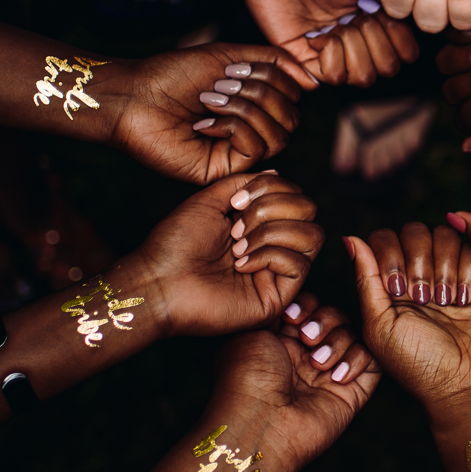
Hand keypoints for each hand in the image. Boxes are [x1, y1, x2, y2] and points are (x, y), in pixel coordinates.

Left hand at [108, 45, 307, 183]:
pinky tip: (202, 125)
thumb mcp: (230, 56)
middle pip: (293, 117)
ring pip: (280, 134)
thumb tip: (314, 80)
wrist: (135, 96)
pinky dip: (233, 127)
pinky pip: (256, 149)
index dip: (273, 77)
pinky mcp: (225, 171)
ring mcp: (239, 153)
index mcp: (256, 106)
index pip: (295, 96)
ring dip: (244, 108)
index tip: (234, 69)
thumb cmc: (174, 75)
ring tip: (209, 101)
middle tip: (220, 86)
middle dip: (259, 93)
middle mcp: (252, 131)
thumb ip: (275, 61)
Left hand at [131, 171, 319, 336]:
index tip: (234, 203)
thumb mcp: (211, 199)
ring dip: (271, 233)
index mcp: (259, 224)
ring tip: (237, 247)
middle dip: (272, 209)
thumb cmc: (176, 244)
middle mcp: (273, 246)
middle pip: (309, 210)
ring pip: (312, 236)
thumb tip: (277, 174)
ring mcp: (277, 273)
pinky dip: (268, 256)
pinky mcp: (278, 298)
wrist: (158, 282)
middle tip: (236, 226)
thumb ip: (245, 183)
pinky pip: (299, 264)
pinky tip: (241, 266)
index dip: (271, 188)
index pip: (295, 194)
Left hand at [204, 302, 378, 471]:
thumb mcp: (250, 332)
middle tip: (306, 338)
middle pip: (336, 317)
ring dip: (338, 342)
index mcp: (280, 341)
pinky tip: (336, 376)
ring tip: (317, 364)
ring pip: (355, 336)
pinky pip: (372, 362)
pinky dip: (357, 360)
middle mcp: (306, 357)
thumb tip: (293, 300)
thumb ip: (276, 309)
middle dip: (325, 321)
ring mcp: (329, 375)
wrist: (259, 421)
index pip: (310, 308)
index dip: (308, 306)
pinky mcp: (352, 393)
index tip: (292, 317)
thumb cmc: (246, 378)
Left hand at [231, 0, 419, 85]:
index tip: (384, 15)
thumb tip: (410, 40)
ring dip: (355, 51)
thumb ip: (392, 6)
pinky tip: (318, 35)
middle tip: (358, 19)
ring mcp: (329, 50)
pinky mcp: (300, 56)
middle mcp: (354, 40)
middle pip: (385, 70)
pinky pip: (329, 77)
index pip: (403, 54)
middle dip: (378, 44)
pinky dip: (331, 57)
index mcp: (373, 22)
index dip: (401, 41)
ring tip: (337, 27)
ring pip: (361, 78)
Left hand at [345, 223, 470, 410]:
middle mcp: (420, 276)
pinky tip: (465, 298)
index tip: (397, 290)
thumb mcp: (379, 326)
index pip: (384, 239)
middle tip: (424, 300)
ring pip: (444, 234)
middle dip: (418, 261)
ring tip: (447, 302)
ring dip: (443, 265)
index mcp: (390, 286)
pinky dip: (467, 267)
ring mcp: (451, 275)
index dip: (390, 254)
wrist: (467, 387)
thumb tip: (350, 237)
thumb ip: (366, 279)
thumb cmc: (418, 366)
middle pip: (414, 231)